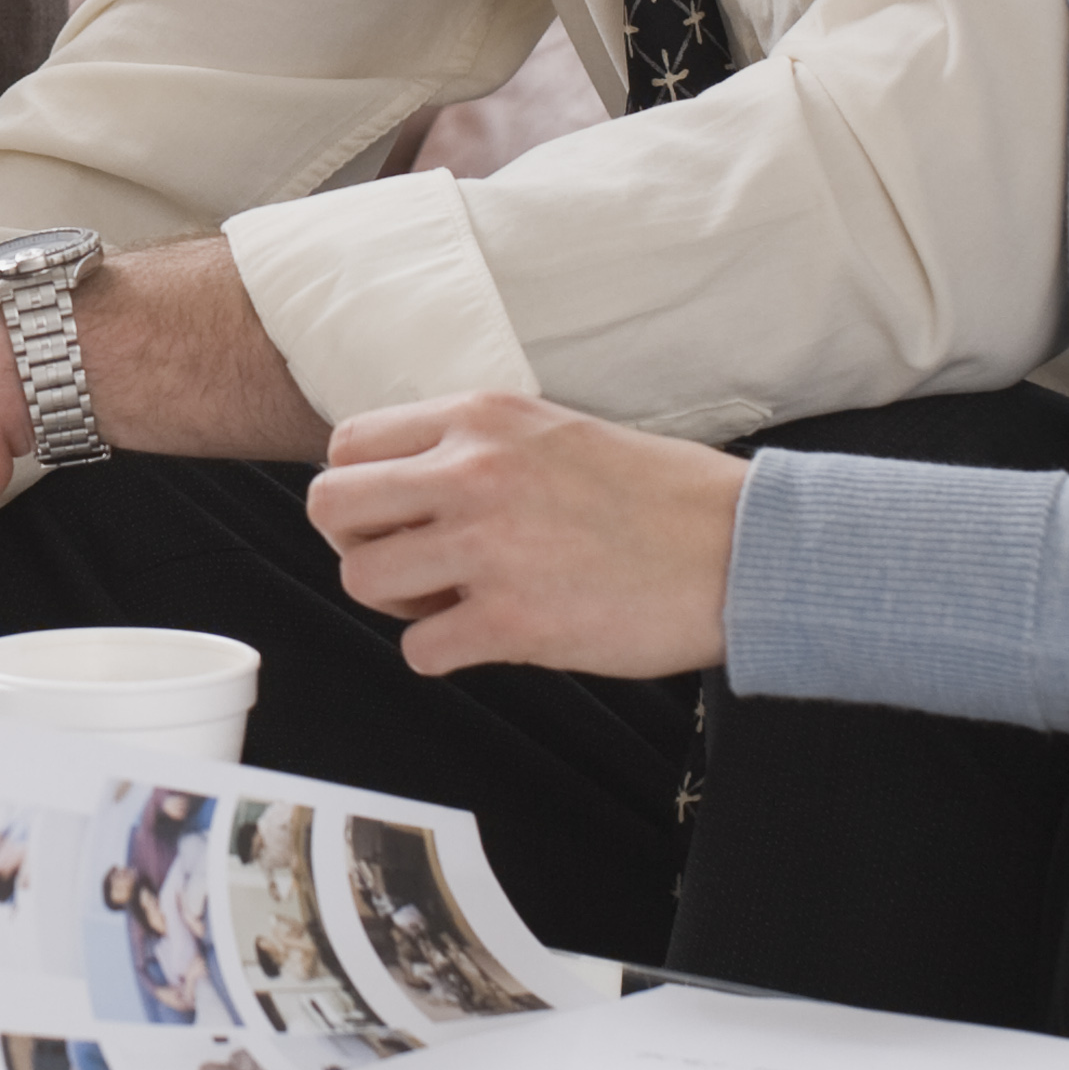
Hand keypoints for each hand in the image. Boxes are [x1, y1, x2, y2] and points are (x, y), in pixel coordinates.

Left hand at [301, 392, 743, 680]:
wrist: (738, 549)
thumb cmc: (660, 495)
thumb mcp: (553, 429)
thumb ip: (475, 444)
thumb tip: (406, 479)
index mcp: (480, 417)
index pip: (348, 445)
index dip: (360, 490)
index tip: (393, 515)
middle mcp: (471, 472)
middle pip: (330, 507)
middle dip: (356, 544)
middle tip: (405, 563)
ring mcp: (487, 547)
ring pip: (361, 579)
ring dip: (396, 601)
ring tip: (450, 601)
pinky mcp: (511, 622)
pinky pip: (417, 648)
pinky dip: (441, 652)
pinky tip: (485, 638)